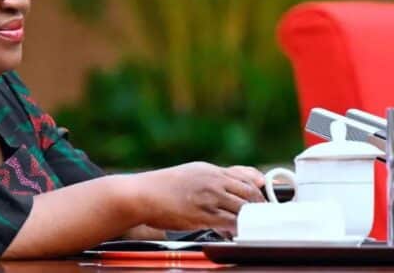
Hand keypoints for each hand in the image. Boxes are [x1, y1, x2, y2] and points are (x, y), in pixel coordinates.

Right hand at [135, 162, 264, 232]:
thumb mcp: (192, 173)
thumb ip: (216, 177)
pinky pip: (230, 223)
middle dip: (259, 209)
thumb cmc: (164, 186)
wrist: (142, 194)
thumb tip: (240, 181)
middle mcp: (212, 181)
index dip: (259, 193)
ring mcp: (208, 198)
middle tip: (259, 220)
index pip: (248, 178)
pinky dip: (236, 230)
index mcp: (210, 170)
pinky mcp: (202, 215)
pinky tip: (232, 233)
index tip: (261, 203)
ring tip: (247, 228)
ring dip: (249, 220)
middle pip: (250, 194)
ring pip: (243, 209)